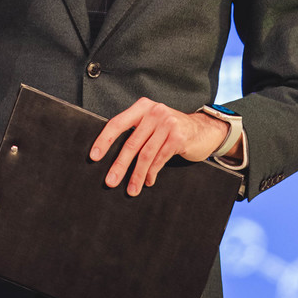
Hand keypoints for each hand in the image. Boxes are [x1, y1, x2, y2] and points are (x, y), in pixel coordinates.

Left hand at [89, 98, 230, 196]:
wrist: (203, 129)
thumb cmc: (171, 129)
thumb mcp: (153, 124)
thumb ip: (136, 133)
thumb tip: (112, 157)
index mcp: (142, 107)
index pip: (118, 123)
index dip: (104, 140)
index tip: (94, 156)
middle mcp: (154, 112)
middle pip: (131, 143)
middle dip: (119, 165)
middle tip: (110, 181)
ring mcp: (167, 123)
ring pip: (145, 154)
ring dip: (136, 175)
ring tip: (131, 189)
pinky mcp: (178, 137)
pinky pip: (159, 159)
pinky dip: (152, 173)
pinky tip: (148, 181)